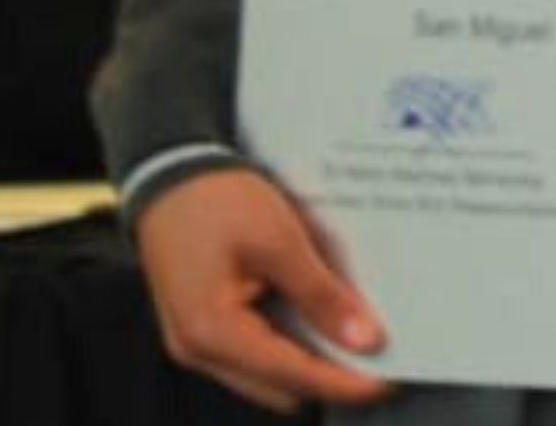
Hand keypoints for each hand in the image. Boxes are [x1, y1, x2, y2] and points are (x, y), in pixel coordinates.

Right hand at [134, 165, 389, 411]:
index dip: (342, 383)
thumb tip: (363, 339)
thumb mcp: (280, 241)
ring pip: (267, 372)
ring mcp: (197, 341)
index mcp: (212, 333)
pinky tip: (320, 318)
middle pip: (278, 384)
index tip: (386, 382)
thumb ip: (320, 296)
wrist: (168, 170)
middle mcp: (199, 350)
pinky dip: (289, 341)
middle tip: (379, 356)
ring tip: (356, 334)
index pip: (291, 375)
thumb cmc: (215, 200)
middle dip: (328, 375)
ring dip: (309, 358)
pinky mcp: (203, 326)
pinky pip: (253, 349)